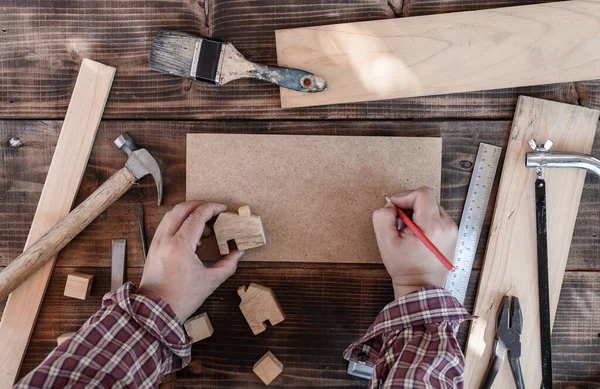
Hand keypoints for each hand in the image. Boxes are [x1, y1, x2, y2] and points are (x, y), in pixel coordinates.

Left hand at [138, 200, 243, 321]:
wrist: (155, 311)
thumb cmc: (181, 298)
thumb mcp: (210, 281)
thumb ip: (228, 264)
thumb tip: (238, 253)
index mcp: (180, 246)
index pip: (197, 216)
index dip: (212, 208)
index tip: (223, 208)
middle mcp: (165, 240)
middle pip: (181, 209)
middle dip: (199, 205)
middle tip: (214, 210)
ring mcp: (157, 243)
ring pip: (171, 215)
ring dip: (188, 214)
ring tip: (204, 225)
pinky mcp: (153, 248)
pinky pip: (166, 226)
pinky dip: (179, 223)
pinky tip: (191, 236)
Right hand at [372, 187, 457, 298]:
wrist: (420, 286)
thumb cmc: (404, 267)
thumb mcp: (385, 241)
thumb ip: (383, 217)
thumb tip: (390, 205)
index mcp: (433, 226)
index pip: (422, 194)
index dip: (404, 196)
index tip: (394, 208)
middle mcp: (447, 225)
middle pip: (427, 199)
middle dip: (410, 206)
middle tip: (399, 222)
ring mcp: (452, 230)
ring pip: (431, 206)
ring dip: (417, 213)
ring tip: (408, 230)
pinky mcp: (451, 233)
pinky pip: (436, 216)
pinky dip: (424, 220)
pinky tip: (416, 234)